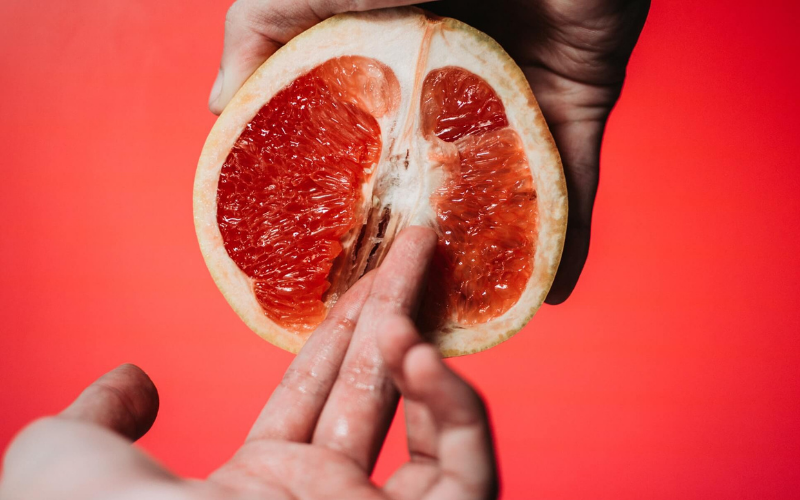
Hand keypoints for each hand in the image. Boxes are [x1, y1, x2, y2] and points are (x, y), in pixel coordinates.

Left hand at [0, 227, 497, 499]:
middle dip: (394, 309)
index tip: (363, 275)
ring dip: (422, 352)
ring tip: (400, 302)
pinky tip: (420, 354)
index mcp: (254, 486)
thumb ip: (100, 414)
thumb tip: (134, 381)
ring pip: (428, 424)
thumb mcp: (64, 460)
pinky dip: (455, 407)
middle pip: (374, 388)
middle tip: (410, 242)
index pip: (314, 388)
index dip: (339, 330)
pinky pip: (466, 469)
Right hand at [208, 0, 648, 302]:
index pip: (368, 160)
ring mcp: (516, 102)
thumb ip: (259, 36)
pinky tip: (550, 292)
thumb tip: (216, 107)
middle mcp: (451, 95)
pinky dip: (567, 238)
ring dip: (490, 260)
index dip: (353, 217)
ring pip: (503, 198)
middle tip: (405, 310)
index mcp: (390, 73)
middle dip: (423, 252)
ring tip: (468, 319)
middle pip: (436, 191)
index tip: (337, 273)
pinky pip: (574, 180)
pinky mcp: (577, 101)